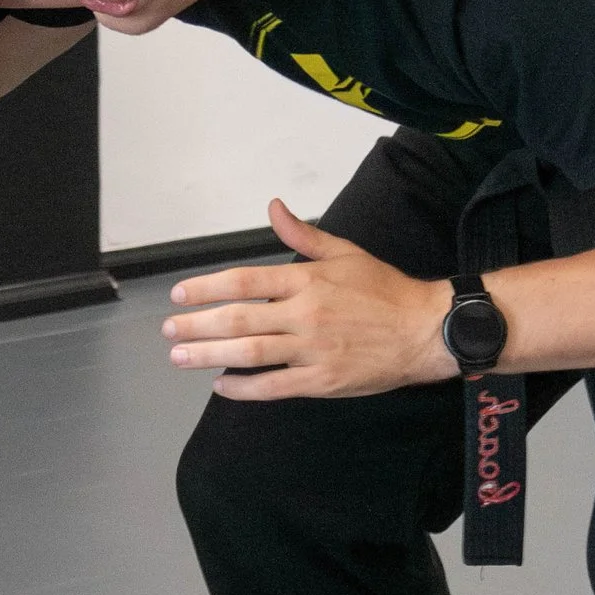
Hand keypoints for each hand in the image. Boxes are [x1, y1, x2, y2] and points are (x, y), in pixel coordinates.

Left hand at [162, 199, 453, 399]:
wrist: (425, 330)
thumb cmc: (384, 290)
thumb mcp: (344, 252)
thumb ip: (302, 235)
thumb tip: (273, 207)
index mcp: (307, 280)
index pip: (245, 282)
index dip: (207, 287)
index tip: (180, 295)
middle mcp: (306, 313)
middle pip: (239, 319)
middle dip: (197, 325)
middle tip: (169, 330)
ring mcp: (313, 349)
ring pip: (250, 352)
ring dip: (209, 355)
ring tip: (180, 357)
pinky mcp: (324, 380)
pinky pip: (275, 386)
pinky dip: (244, 388)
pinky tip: (221, 386)